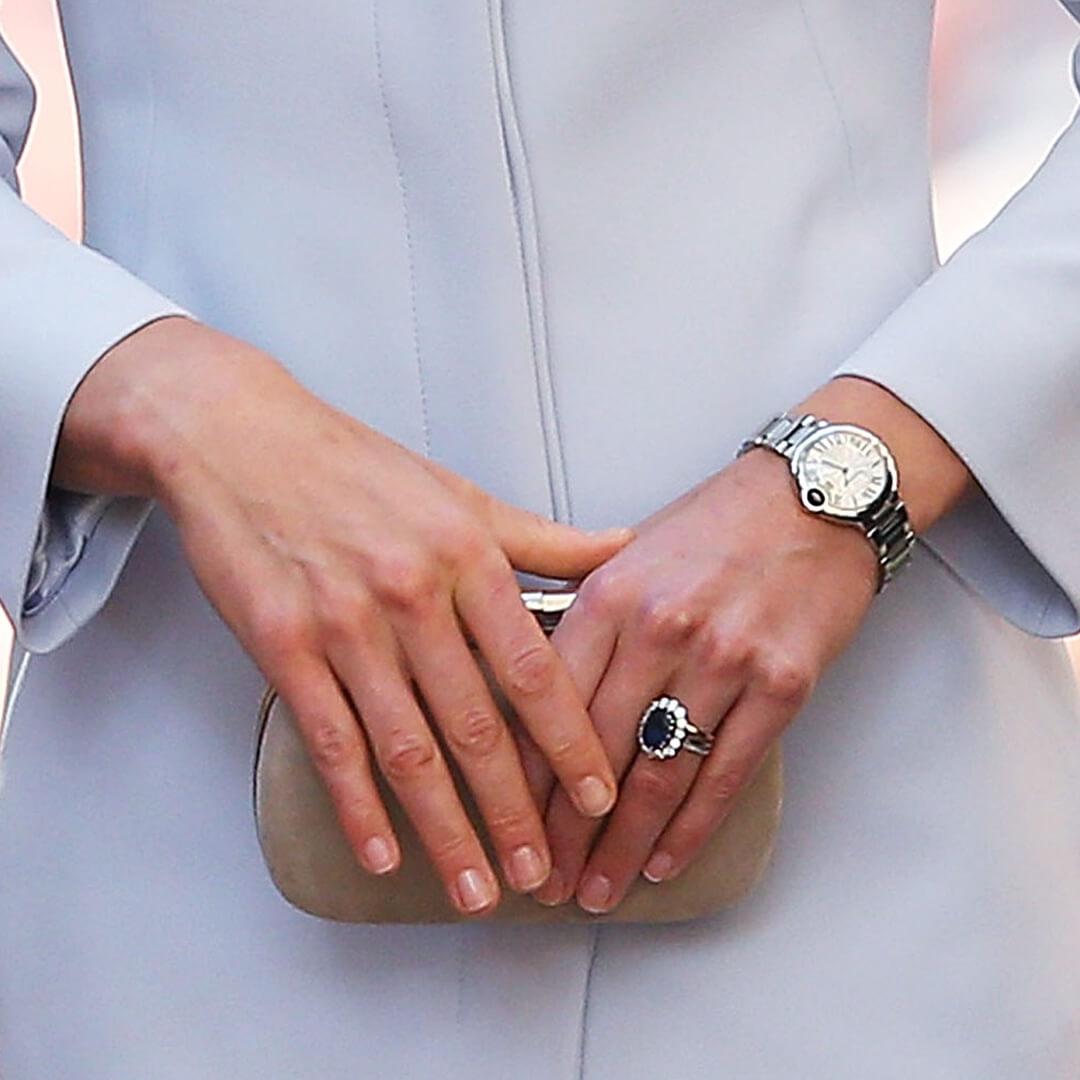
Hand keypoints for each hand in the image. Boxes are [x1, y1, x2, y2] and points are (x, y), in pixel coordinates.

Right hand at [55, 316, 631, 915]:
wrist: (238, 438)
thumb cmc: (353, 466)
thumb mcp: (457, 491)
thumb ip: (540, 537)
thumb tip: (619, 548)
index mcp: (465, 555)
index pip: (533, 669)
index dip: (570, 742)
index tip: (598, 797)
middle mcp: (412, 595)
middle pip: (476, 726)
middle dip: (513, 812)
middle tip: (540, 873)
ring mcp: (344, 625)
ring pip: (407, 749)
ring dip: (445, 830)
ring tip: (476, 888)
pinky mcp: (283, 647)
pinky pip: (330, 742)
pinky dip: (358, 806)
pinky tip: (383, 853)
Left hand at [532, 375, 972, 911]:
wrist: (813, 495)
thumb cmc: (716, 524)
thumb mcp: (629, 552)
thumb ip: (581, 616)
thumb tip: (534, 688)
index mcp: (609, 594)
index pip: (549, 705)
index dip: (526, 775)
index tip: (509, 821)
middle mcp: (660, 628)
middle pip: (598, 752)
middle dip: (566, 830)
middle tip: (546, 880)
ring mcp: (724, 659)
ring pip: (658, 776)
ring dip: (623, 846)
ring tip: (598, 889)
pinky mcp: (782, 684)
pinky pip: (726, 775)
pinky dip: (691, 829)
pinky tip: (664, 862)